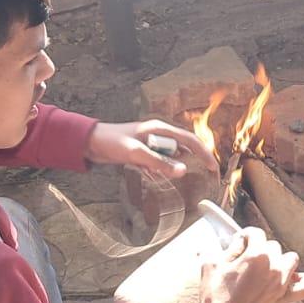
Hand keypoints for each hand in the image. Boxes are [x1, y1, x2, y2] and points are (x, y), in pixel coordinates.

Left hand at [86, 119, 219, 178]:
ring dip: (171, 165)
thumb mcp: (137, 154)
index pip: (190, 140)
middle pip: (183, 147)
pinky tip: (152, 173)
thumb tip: (182, 171)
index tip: (213, 166)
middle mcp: (159, 133)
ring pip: (170, 155)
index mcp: (160, 129)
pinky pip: (159, 160)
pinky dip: (160, 168)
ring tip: (165, 173)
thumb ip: (160, 163)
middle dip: (190, 160)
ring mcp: (151, 142)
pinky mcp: (143, 150)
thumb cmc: (112, 142)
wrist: (90, 142)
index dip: (204, 152)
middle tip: (199, 173)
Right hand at [196, 225, 303, 302]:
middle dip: (260, 249)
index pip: (256, 233)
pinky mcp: (284, 298)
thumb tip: (236, 243)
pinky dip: (302, 282)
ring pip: (291, 259)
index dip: (246, 236)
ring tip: (267, 268)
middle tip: (248, 259)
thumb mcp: (211, 266)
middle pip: (273, 246)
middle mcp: (273, 266)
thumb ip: (225, 249)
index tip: (240, 242)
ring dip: (280, 260)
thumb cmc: (216, 297)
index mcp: (256, 255)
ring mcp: (281, 283)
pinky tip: (292, 280)